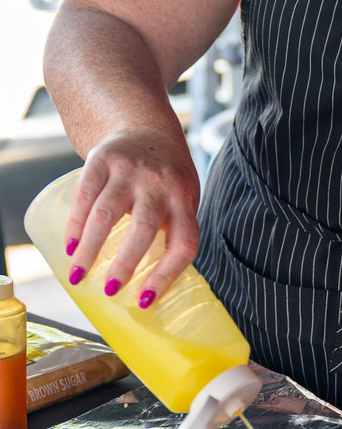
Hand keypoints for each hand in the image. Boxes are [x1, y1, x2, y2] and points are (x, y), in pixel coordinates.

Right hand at [65, 130, 200, 303]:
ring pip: (107, 213)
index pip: (184, 242)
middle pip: (144, 228)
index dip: (167, 274)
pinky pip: (85, 194)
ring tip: (78, 276)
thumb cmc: (166, 179)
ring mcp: (131, 169)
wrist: (146, 128)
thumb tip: (151, 293)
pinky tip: (69, 246)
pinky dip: (74, 224)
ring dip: (90, 249)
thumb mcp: (182, 199)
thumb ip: (171, 234)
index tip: (145, 300)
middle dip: (125, 263)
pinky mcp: (103, 158)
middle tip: (110, 291)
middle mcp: (160, 183)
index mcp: (185, 199)